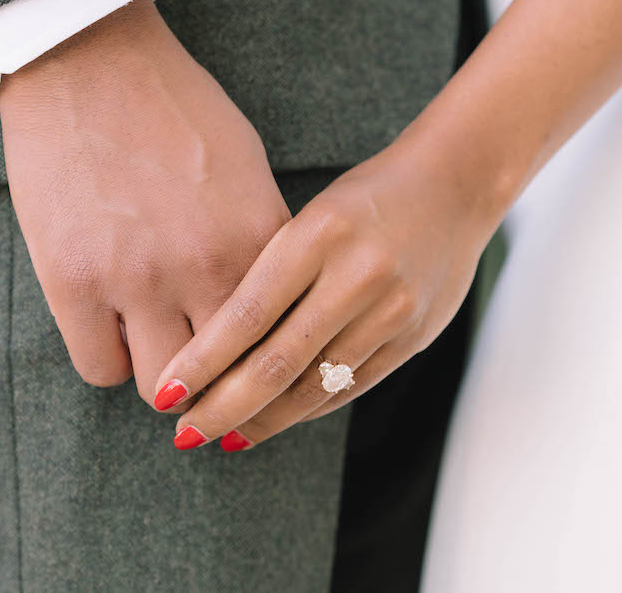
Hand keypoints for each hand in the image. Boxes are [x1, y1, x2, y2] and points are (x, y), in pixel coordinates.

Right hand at [0, 0, 289, 408]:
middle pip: (231, 378)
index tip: (260, 360)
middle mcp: (204, 265)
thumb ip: (260, 237)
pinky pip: (100, 367)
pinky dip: (111, 354)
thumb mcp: (245, 164)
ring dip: (165, 373)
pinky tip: (112, 321)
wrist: (91, 58)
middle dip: (224, 378)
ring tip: (157, 338)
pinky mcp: (71, 280)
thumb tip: (267, 300)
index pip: (284, 336)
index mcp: (259, 233)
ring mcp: (136, 277)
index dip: (272, 354)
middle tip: (209, 364)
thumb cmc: (175, 105)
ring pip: (164, 389)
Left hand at [154, 121, 505, 450]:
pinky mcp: (413, 335)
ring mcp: (390, 310)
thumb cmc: (368, 196)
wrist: (455, 186)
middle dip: (223, 408)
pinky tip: (279, 417)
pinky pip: (351, 385)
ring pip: (315, 385)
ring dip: (265, 420)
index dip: (202, 363)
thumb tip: (220, 347)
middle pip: (277, 363)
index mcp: (318, 234)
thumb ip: (276, 273)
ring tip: (226, 436)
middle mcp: (356, 275)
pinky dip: (309, 408)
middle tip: (185, 433)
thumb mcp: (313, 216)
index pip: (247, 314)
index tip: (166, 394)